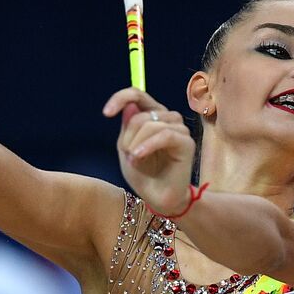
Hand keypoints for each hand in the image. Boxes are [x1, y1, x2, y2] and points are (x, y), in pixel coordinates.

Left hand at [102, 88, 195, 213]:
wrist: (158, 198)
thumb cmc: (144, 175)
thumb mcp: (126, 148)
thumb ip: (127, 126)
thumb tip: (130, 106)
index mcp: (153, 115)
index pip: (137, 94)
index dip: (121, 98)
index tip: (106, 113)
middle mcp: (168, 118)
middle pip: (141, 114)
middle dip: (128, 136)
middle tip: (128, 155)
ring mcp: (179, 130)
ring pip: (151, 124)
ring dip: (137, 144)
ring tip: (135, 161)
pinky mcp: (187, 143)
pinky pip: (165, 135)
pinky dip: (148, 146)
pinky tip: (139, 157)